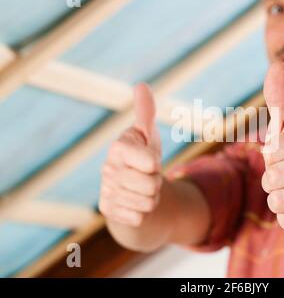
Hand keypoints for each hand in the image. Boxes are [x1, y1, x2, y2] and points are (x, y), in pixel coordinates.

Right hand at [100, 84, 162, 226]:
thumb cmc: (141, 158)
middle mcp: (108, 169)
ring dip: (151, 199)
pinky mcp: (108, 211)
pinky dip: (142, 214)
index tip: (148, 160)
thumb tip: (141, 85)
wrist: (132, 189)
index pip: (151, 162)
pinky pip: (139, 218)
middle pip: (152, 185)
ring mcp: (106, 191)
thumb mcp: (146, 135)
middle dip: (156, 183)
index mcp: (118, 147)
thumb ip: (146, 113)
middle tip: (147, 177)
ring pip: (148, 204)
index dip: (155, 163)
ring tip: (141, 190)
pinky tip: (133, 204)